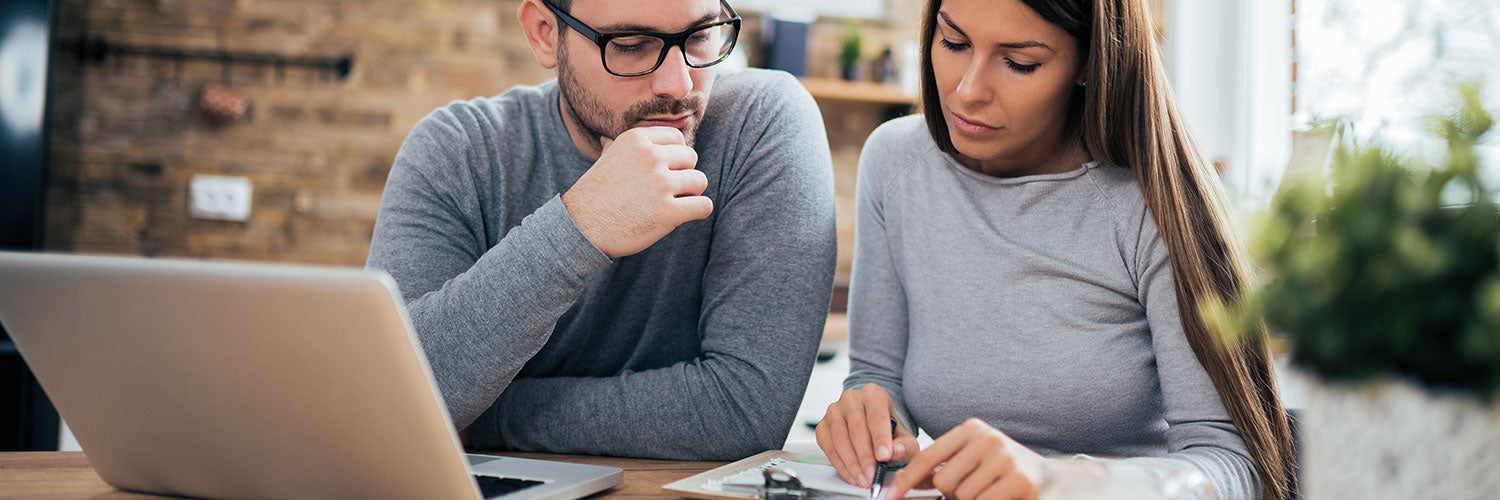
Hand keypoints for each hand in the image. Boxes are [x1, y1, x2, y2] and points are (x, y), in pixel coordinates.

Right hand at [561, 127, 712, 257]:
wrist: (580, 227)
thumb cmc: (593, 195)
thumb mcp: (603, 162)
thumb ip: (616, 148)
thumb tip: (607, 140)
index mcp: (637, 140)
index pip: (677, 139)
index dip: (675, 157)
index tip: (665, 171)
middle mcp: (651, 157)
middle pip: (691, 159)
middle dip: (684, 174)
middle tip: (668, 190)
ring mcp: (660, 184)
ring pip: (700, 181)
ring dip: (691, 194)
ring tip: (674, 203)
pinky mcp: (668, 212)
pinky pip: (703, 206)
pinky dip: (699, 211)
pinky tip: (684, 215)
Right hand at [815, 384, 921, 488]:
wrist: (870, 424)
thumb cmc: (887, 430)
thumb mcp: (903, 437)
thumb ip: (904, 445)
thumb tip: (895, 452)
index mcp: (873, 394)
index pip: (876, 415)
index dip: (880, 438)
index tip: (884, 457)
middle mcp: (851, 399)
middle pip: (857, 428)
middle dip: (865, 456)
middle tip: (872, 476)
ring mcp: (833, 411)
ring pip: (840, 439)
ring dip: (851, 464)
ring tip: (863, 480)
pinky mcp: (822, 426)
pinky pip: (828, 447)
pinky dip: (840, 465)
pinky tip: (852, 476)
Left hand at [888, 418, 1045, 499]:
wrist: (1052, 478)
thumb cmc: (1005, 470)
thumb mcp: (972, 460)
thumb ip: (942, 467)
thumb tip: (906, 482)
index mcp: (972, 429)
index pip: (928, 456)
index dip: (906, 478)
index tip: (892, 494)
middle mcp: (987, 438)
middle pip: (943, 480)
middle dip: (952, 493)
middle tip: (974, 489)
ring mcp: (1004, 457)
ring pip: (962, 495)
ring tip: (990, 491)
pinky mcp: (1018, 479)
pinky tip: (1000, 496)